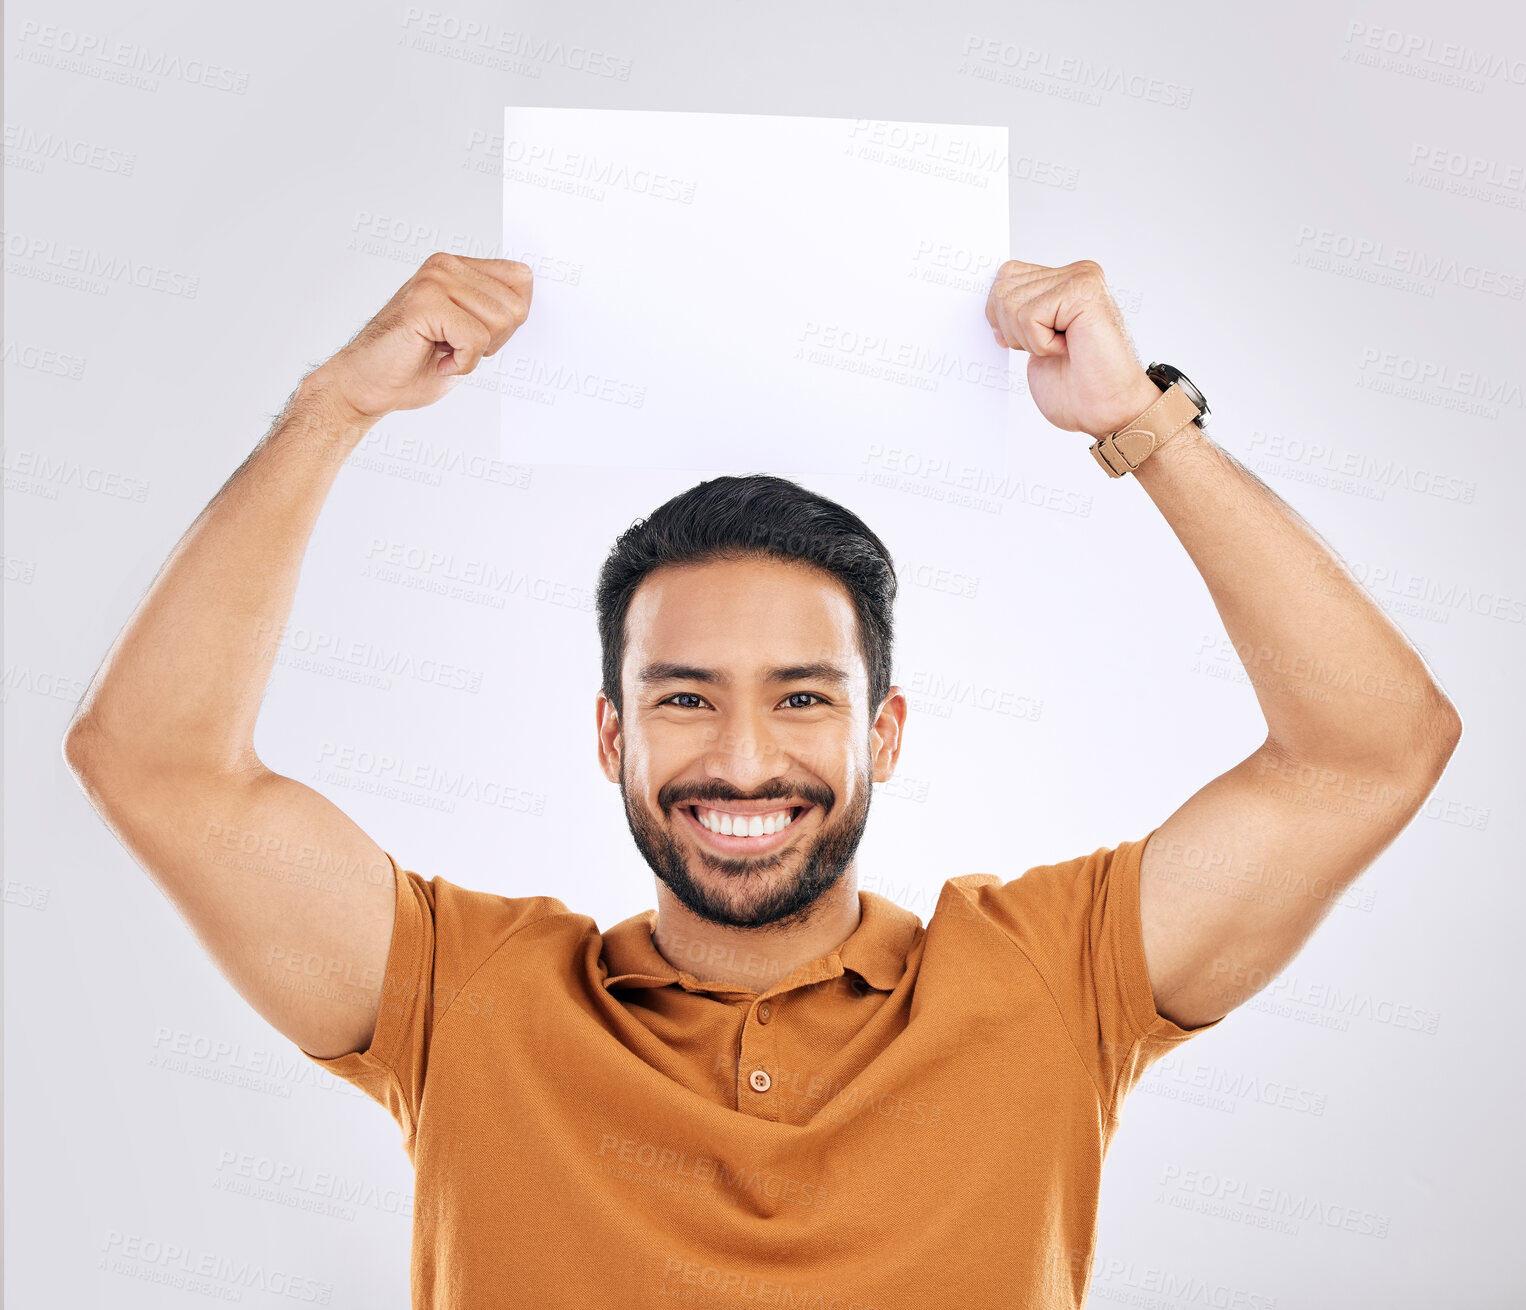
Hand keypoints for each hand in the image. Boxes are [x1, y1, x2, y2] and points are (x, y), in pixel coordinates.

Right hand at [303, 252, 532, 422]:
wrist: (367, 385)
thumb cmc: (414, 364)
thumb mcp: (468, 335)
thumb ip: (494, 313)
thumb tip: (528, 305)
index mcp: (458, 267)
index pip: (521, 278)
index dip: (510, 320)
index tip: (477, 337)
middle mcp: (445, 266)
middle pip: (516, 306)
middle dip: (495, 341)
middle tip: (456, 348)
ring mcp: (433, 281)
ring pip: (499, 322)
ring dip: (476, 353)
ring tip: (443, 352)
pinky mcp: (425, 304)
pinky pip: (476, 339)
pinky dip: (462, 363)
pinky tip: (436, 360)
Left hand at [985, 259, 1158, 438]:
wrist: (1108, 411)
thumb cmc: (1076, 387)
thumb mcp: (1033, 341)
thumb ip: (1017, 312)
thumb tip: (991, 300)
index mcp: (1064, 280)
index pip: (1006, 276)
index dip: (1000, 316)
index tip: (1025, 342)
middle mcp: (1076, 273)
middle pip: (1003, 286)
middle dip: (1013, 330)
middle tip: (1050, 349)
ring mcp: (1082, 279)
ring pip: (1011, 301)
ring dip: (1029, 340)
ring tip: (1062, 350)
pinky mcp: (1083, 293)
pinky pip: (1029, 316)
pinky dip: (1041, 344)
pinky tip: (1068, 349)